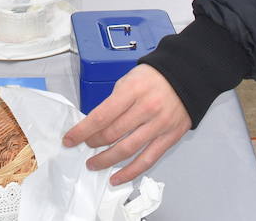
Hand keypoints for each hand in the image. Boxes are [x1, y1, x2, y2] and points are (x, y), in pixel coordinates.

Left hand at [62, 65, 190, 183]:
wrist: (186, 77)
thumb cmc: (153, 77)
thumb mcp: (128, 80)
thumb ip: (113, 102)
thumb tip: (95, 125)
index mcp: (132, 91)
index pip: (101, 116)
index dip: (82, 131)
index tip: (69, 139)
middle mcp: (145, 109)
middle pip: (112, 134)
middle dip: (93, 143)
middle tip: (84, 146)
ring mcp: (159, 125)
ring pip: (127, 150)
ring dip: (106, 160)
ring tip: (93, 164)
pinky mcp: (169, 138)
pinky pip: (147, 160)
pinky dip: (130, 172)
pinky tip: (116, 178)